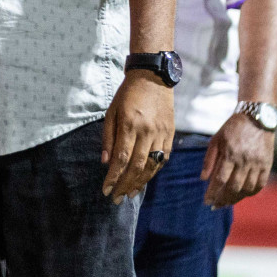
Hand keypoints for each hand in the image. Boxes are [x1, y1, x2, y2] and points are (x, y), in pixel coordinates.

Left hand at [101, 72, 173, 203]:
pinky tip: (145, 179)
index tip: (106, 190)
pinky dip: (154, 171)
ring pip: (152, 165)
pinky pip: (163, 158)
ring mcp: (161, 133)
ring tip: (130, 194)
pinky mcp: (171, 134)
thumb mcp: (111, 112)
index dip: (113, 177)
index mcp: (130, 125)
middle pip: (136, 166)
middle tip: (116, 198)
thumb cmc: (127, 94)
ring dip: (140, 183)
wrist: (153, 77)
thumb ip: (109, 138)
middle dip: (125, 185)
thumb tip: (106, 163)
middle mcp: (147, 131)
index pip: (121, 158)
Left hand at [201, 113, 274, 207]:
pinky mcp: (267, 164)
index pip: (220, 180)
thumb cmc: (232, 128)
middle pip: (234, 187)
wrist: (256, 118)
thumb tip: (203, 179)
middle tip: (216, 205)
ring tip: (227, 202)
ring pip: (247, 188)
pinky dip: (251, 192)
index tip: (207, 202)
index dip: (213, 193)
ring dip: (236, 198)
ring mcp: (257, 163)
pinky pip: (260, 184)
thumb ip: (209, 160)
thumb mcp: (216, 140)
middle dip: (223, 199)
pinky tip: (243, 195)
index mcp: (230, 153)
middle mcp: (244, 160)